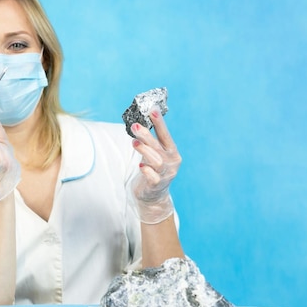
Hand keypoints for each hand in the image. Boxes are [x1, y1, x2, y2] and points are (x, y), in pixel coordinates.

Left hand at [130, 106, 181, 222]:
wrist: (153, 196)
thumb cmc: (152, 170)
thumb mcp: (152, 154)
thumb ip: (148, 142)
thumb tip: (138, 123)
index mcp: (171, 151)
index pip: (165, 135)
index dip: (159, 122)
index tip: (152, 110)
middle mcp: (171, 162)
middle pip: (159, 146)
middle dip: (147, 135)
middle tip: (135, 125)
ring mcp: (165, 174)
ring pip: (156, 160)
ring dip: (145, 150)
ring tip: (134, 142)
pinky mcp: (157, 185)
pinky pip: (152, 176)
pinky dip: (146, 170)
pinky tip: (140, 166)